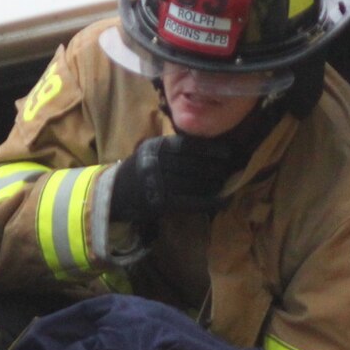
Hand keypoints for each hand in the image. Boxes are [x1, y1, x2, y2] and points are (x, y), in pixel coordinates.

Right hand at [108, 135, 236, 228]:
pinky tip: (224, 201)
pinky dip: (210, 202)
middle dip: (216, 168)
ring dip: (215, 184)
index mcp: (155, 147)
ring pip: (194, 183)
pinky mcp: (160, 202)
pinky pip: (191, 202)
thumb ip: (174, 149)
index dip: (210, 149)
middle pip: (193, 165)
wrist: (116, 194)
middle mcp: (155, 163)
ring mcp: (157, 183)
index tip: (228, 152)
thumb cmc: (141, 171)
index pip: (188, 146)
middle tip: (234, 169)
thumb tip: (210, 149)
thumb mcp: (152, 153)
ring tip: (229, 183)